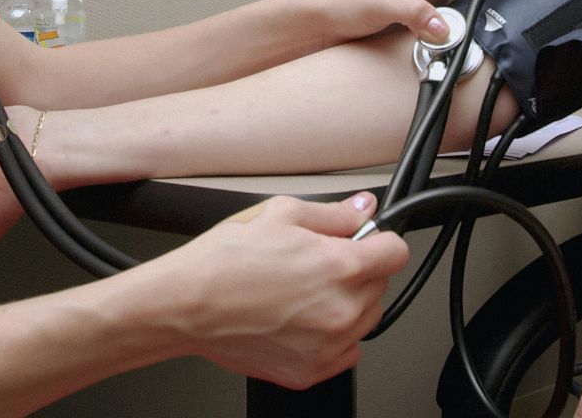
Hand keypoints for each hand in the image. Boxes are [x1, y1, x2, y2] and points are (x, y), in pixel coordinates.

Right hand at [159, 192, 409, 388]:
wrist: (186, 305)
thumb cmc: (224, 260)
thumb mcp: (281, 214)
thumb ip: (334, 214)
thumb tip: (362, 209)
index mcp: (340, 267)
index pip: (396, 252)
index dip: (379, 241)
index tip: (366, 242)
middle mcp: (340, 310)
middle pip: (380, 285)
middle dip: (358, 270)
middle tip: (318, 263)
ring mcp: (327, 345)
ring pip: (366, 319)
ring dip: (348, 303)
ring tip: (305, 292)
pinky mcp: (310, 371)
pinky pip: (346, 351)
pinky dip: (333, 336)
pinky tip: (302, 319)